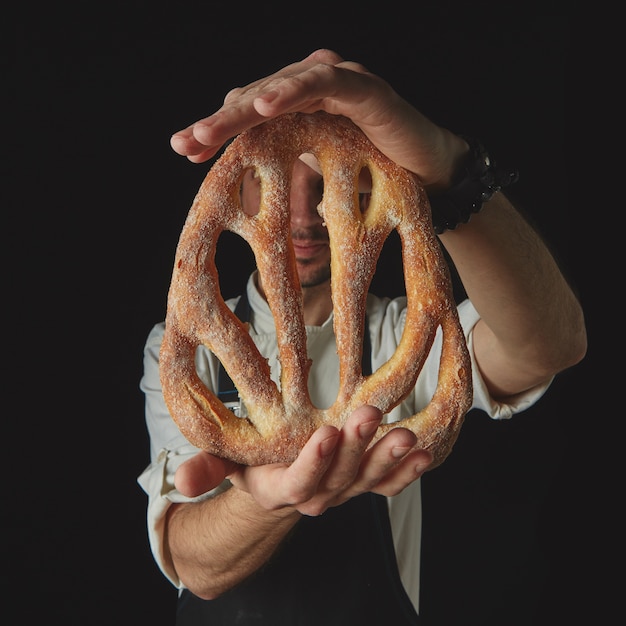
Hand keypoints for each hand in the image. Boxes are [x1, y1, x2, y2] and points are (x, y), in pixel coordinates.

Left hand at [170, 48, 466, 189]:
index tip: (187, 153)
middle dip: (220, 122)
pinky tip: (264, 105)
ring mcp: (336, 80)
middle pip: (257, 97)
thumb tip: (246, 178)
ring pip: (281, 87)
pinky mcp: (361, 86)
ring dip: (244, 109)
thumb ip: (283, 156)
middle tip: (186, 142)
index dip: (219, 130)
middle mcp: (312, 83)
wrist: (426, 175)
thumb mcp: (315, 164)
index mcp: (298, 102)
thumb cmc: (371, 169)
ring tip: (211, 131)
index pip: (249, 110)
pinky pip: (322, 83)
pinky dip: (293, 91)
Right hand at [175, 405, 432, 515]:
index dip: (314, 463)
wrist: (282, 480)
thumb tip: (180, 480)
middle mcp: (318, 496)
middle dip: (356, 447)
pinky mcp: (364, 482)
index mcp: (282, 489)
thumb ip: (208, 468)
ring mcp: (345, 490)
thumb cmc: (254, 461)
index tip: (326, 434)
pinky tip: (423, 453)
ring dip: (388, 459)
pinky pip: (387, 483)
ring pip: (368, 479)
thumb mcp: (228, 463)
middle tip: (368, 415)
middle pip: (340, 476)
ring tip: (406, 436)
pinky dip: (406, 472)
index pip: (300, 483)